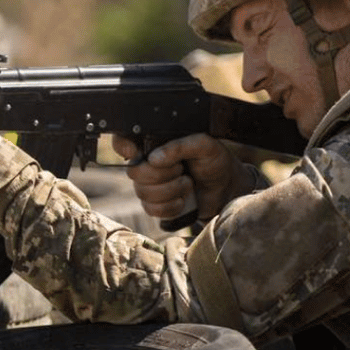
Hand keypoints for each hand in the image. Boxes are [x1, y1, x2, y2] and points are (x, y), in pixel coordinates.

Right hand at [111, 133, 248, 222]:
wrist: (226, 189)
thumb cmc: (215, 161)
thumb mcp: (204, 145)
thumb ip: (180, 146)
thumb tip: (153, 158)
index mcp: (155, 143)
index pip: (123, 140)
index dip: (122, 146)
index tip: (134, 152)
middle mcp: (147, 163)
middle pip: (134, 172)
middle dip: (161, 174)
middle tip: (181, 168)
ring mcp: (149, 185)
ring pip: (142, 192)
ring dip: (170, 190)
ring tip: (188, 183)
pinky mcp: (155, 205)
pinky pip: (150, 209)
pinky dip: (170, 206)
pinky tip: (183, 200)